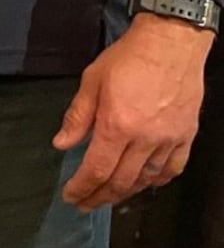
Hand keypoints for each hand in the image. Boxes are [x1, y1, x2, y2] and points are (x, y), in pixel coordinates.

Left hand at [54, 13, 213, 210]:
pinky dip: (156, 181)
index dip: (82, 187)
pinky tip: (145, 184)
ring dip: (126, 192)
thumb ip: (77, 116)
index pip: (96, 169)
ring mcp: (168, 140)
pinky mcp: (185, 136)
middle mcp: (144, 139)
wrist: (170, 43)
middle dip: (99, 197)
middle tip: (85, 204)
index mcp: (117, 125)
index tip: (71, 197)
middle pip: (120, 181)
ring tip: (109, 196)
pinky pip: (172, 169)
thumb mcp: (91, 81)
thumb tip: (62, 144)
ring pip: (146, 179)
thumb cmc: (128, 58)